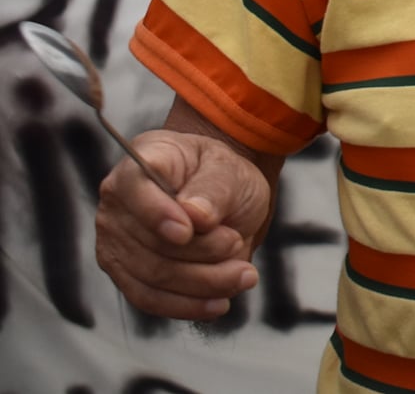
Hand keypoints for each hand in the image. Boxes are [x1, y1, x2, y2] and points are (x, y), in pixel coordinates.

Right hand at [96, 129, 272, 320]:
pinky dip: (187, 305)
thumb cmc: (220, 174)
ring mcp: (115, 244)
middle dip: (202, 252)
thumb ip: (213, 188)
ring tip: (244, 276)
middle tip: (238, 244)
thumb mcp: (230, 169)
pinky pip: (150, 300)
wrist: (218, 194)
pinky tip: (219, 303)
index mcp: (140, 164)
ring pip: (154, 277)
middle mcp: (116, 206)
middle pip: (151, 244)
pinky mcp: (125, 275)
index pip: (135, 189)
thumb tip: (194, 215)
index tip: (188, 231)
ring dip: (204, 283)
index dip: (158, 213)